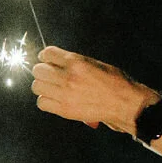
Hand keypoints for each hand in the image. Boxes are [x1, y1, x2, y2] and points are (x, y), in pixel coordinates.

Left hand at [30, 47, 156, 134]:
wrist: (124, 103)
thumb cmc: (114, 82)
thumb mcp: (95, 64)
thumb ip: (75, 63)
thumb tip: (57, 63)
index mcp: (76, 62)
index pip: (47, 53)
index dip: (45, 56)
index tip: (47, 60)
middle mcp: (68, 76)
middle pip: (38, 70)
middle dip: (42, 71)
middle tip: (49, 75)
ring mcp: (64, 94)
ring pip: (37, 86)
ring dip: (43, 86)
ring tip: (52, 88)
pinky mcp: (64, 109)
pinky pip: (42, 103)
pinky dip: (45, 100)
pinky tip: (54, 99)